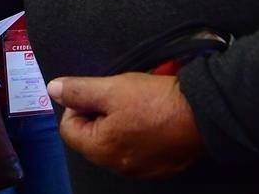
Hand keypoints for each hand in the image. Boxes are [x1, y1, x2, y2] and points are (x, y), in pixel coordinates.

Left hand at [47, 72, 203, 178]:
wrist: (205, 113)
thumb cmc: (155, 101)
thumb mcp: (112, 88)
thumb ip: (79, 90)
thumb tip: (53, 90)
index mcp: (101, 149)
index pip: (69, 128)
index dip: (77, 106)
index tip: (97, 92)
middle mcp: (118, 166)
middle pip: (92, 138)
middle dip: (99, 115)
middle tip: (118, 96)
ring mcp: (141, 170)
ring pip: (116, 144)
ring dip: (119, 124)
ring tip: (137, 104)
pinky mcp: (161, 167)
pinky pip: (138, 150)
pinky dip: (139, 134)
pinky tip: (152, 118)